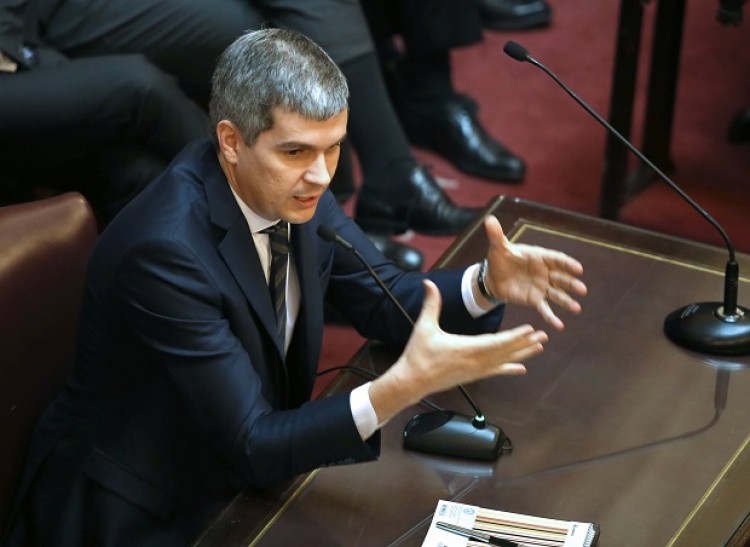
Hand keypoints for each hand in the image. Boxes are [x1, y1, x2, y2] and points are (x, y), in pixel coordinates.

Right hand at [369, 280, 546, 424]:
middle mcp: (476, 362)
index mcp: (468, 349)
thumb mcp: (424, 326)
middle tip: (544, 336)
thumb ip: (431, 304)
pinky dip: (509, 369)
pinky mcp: (473, 376)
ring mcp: (476, 371)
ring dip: (522, 354)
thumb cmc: (418, 355)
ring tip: (539, 348)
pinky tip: (521, 369)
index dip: (516, 336)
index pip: (498, 342)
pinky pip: (495, 372)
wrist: (412, 381)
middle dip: (526, 343)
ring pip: (505, 362)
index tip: (530, 329)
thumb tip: (429, 282)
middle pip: (507, 352)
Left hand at [483, 215, 586, 329]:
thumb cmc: (500, 258)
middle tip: (582, 290)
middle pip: (561, 278)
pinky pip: (545, 308)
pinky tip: (559, 326)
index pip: (556, 259)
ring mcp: (542, 286)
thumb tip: (489, 219)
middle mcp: (544, 272)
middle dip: (571, 284)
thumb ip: (496, 236)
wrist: (493, 277)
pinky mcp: (535, 299)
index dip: (567, 264)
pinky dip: (551, 317)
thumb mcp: (498, 247)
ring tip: (576, 308)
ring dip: (567, 301)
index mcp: (539, 257)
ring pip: (557, 294)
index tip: (578, 269)